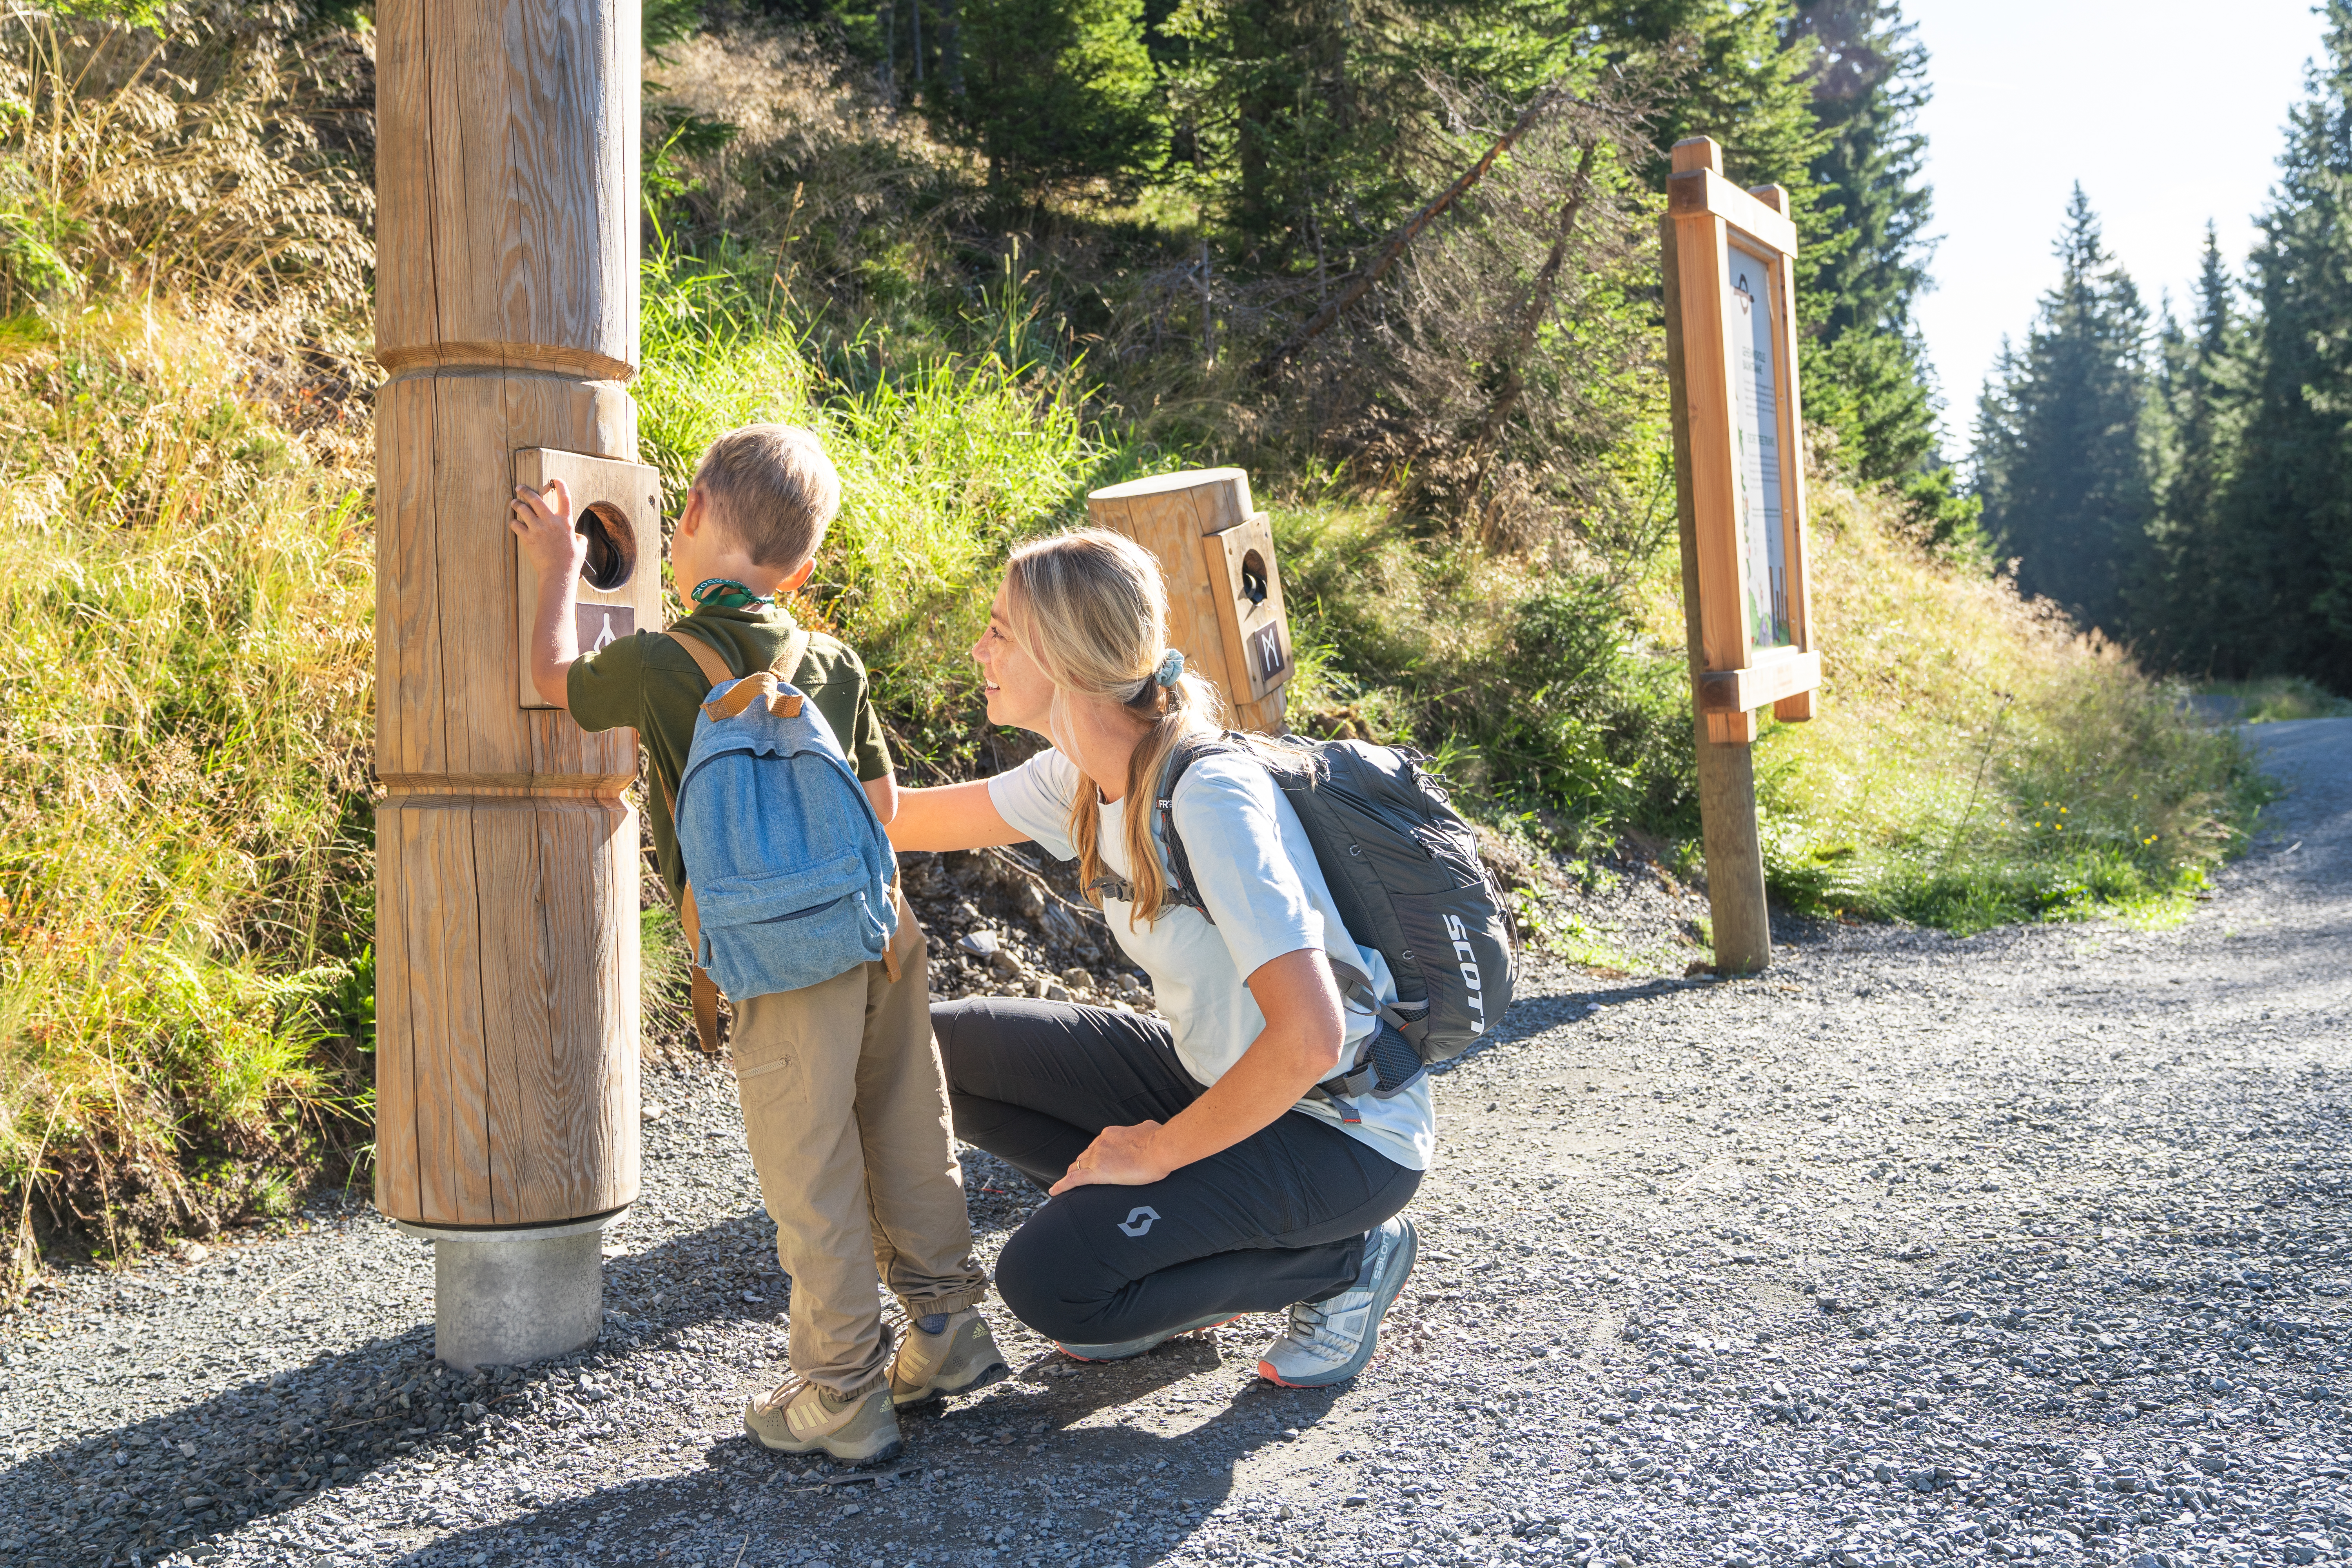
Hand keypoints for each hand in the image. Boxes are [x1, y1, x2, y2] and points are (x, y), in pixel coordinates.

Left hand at [510, 479, 587, 580]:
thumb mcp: (581, 546)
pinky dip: (514, 522)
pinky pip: (516, 525)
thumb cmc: (571, 562)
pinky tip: (514, 522)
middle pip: (536, 499)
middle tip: (520, 488)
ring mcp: (538, 529)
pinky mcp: (527, 538)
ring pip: (522, 509)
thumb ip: (578, 536)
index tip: (556, 480)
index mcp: (566, 522)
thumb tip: (576, 534)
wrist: (558, 574)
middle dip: (526, 491)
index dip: (561, 486)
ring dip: (517, 504)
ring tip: (514, 503)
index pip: (565, 498)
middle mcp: (551, 522)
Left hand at [1048, 1121, 1170, 1194]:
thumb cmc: (1158, 1139)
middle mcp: (1100, 1144)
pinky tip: (1054, 1192)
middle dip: (1082, 1165)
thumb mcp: (1148, 1128)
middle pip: (1084, 1157)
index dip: (1093, 1155)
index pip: (1095, 1146)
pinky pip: (1074, 1179)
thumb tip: (1145, 1130)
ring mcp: (1097, 1157)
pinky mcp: (1098, 1173)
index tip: (1095, 1162)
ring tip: (1068, 1185)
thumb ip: (1141, 1130)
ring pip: (1078, 1166)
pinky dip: (1062, 1185)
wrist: (1159, 1149)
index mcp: (1110, 1134)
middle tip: (1082, 1175)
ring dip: (1074, 1174)